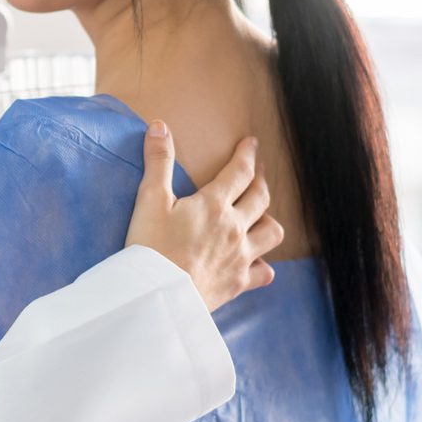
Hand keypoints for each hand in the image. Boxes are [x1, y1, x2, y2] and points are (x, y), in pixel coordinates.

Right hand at [125, 124, 281, 311]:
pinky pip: (264, 272)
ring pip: (272, 233)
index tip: (252, 143)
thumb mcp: (149, 199)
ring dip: (269, 220)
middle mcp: (235, 228)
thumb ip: (158, 162)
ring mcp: (240, 257)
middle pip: (260, 198)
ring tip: (260, 216)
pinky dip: (264, 265)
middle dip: (260, 181)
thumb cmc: (151, 246)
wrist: (158, 295)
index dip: (247, 154)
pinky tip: (258, 262)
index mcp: (214, 205)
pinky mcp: (238, 283)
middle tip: (256, 174)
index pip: (240, 172)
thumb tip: (159, 127)